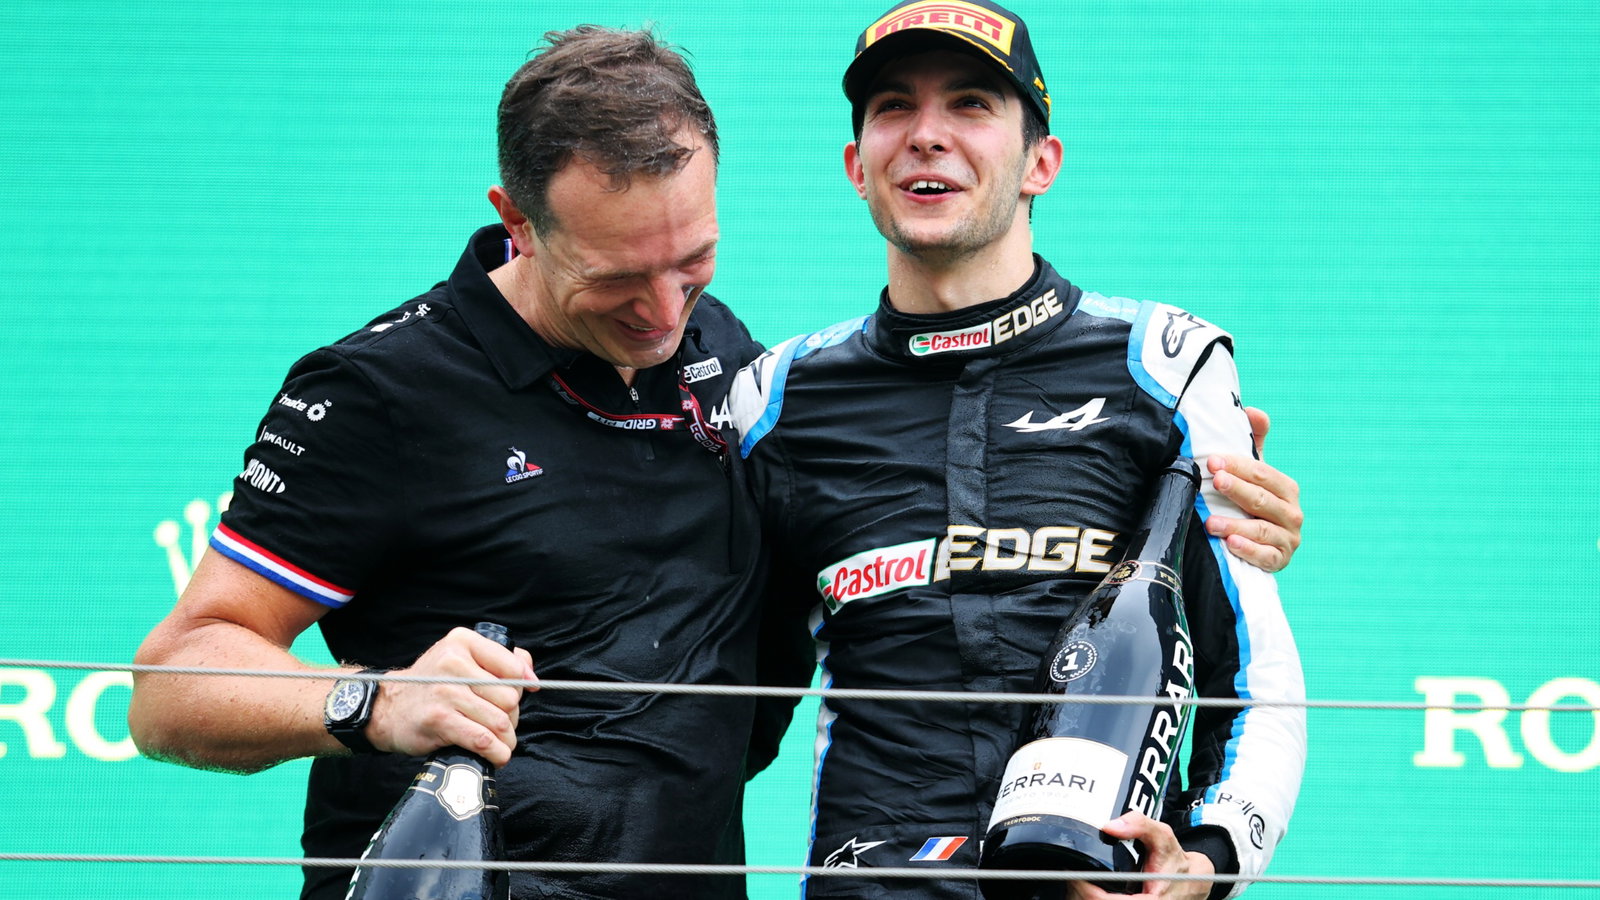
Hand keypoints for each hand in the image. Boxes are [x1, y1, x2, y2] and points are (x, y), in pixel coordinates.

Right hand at [365, 627, 536, 765]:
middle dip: (512, 717)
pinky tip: (496, 755)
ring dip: (506, 739)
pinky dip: (496, 753)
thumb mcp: (461, 658)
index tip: (518, 698)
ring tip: (500, 743)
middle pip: (510, 697)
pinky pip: (483, 740)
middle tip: (500, 724)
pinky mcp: (439, 720)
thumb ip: (501, 659)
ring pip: (500, 721)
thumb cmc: (433, 685)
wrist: (388, 707)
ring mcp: (446, 692)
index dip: (523, 686)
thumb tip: (532, 678)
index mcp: (463, 642)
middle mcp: (454, 662)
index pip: (514, 666)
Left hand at [1069, 813, 1213, 898]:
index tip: (1076, 874)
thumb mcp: (1163, 838)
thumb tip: (1109, 826)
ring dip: (1083, 896)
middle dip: (1080, 893)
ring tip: (1078, 880)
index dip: (1086, 891)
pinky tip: (1089, 888)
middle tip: (1073, 873)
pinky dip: (1092, 898)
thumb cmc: (1175, 862)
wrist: (1192, 881)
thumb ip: (1140, 825)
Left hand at [1204, 407, 1301, 571]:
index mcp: (1286, 488)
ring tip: (1210, 522)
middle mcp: (1292, 513)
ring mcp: (1288, 539)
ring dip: (1235, 525)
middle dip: (1236, 489)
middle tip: (1214, 480)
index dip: (1239, 466)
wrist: (1255, 544)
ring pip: (1262, 530)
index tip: (1213, 461)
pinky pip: (1265, 557)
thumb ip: (1253, 442)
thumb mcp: (1253, 474)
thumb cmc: (1251, 502)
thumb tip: (1253, 411)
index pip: (1263, 474)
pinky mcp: (1279, 562)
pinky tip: (1230, 544)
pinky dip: (1249, 551)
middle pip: (1262, 500)